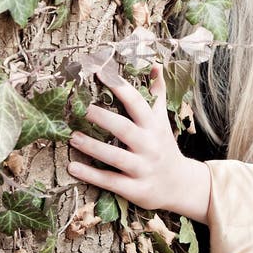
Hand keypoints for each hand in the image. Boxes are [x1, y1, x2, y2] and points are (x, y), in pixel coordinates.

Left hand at [67, 63, 210, 222]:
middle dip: (102, 118)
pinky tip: (72, 167)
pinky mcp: (136, 189)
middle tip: (79, 108)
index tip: (100, 73)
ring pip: (115, 156)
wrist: (180, 186)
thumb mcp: (162, 120)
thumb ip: (157, 93)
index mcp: (154, 126)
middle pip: (124, 129)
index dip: (119, 87)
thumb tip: (155, 64)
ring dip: (92, 147)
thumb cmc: (164, 146)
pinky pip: (111, 181)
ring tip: (72, 137)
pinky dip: (91, 175)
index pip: (137, 103)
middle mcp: (149, 145)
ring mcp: (143, 168)